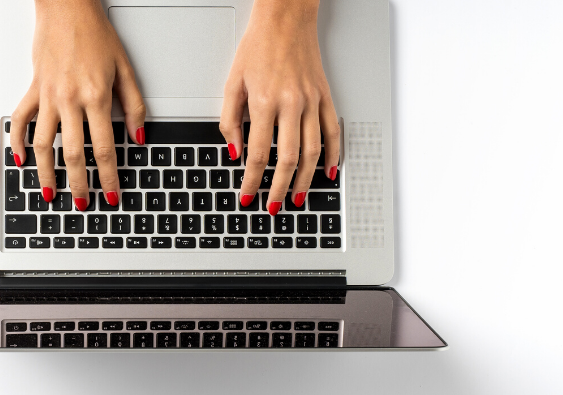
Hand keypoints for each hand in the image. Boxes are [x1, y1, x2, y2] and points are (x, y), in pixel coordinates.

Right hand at [9, 0, 145, 210]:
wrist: (66, 8)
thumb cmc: (95, 34)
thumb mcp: (125, 69)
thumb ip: (135, 106)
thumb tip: (138, 136)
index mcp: (96, 97)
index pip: (104, 148)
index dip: (108, 176)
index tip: (110, 194)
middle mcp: (70, 100)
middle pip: (73, 153)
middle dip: (79, 184)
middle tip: (83, 203)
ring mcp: (48, 96)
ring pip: (44, 144)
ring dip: (47, 172)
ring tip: (51, 192)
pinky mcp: (33, 89)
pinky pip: (20, 120)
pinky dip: (17, 141)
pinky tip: (20, 160)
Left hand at [219, 0, 339, 215]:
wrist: (286, 19)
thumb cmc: (257, 47)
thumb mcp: (232, 83)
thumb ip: (230, 120)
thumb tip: (234, 151)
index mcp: (265, 101)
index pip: (257, 153)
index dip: (252, 180)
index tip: (248, 195)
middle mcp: (291, 103)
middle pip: (288, 158)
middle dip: (280, 188)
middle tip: (273, 206)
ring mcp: (312, 101)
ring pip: (312, 151)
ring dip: (305, 179)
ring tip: (298, 197)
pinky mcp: (325, 96)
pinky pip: (332, 131)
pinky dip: (332, 155)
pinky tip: (327, 172)